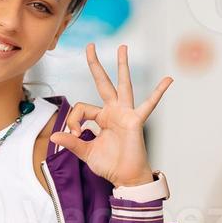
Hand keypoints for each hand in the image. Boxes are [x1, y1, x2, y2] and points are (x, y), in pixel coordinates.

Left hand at [48, 43, 171, 187]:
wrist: (125, 177)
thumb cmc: (109, 164)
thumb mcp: (85, 152)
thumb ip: (71, 142)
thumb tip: (53, 137)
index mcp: (101, 117)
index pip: (81, 107)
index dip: (73, 120)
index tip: (75, 134)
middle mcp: (113, 111)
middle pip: (103, 83)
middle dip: (95, 65)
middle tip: (90, 46)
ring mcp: (125, 114)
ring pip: (123, 85)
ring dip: (122, 66)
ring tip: (123, 47)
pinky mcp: (135, 121)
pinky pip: (149, 105)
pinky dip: (158, 93)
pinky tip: (168, 80)